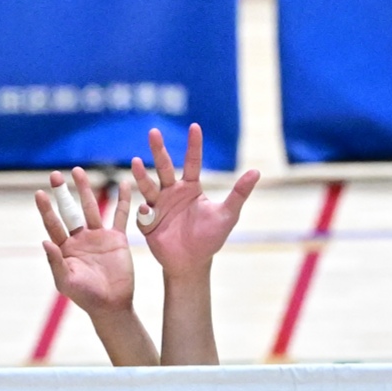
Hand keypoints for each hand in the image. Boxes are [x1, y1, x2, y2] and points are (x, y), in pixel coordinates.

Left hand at [35, 167, 135, 316]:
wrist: (111, 305)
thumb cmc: (86, 296)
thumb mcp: (66, 281)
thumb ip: (56, 261)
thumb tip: (44, 241)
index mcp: (65, 248)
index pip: (53, 224)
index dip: (46, 210)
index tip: (39, 193)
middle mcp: (80, 238)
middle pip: (69, 210)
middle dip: (62, 193)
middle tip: (54, 175)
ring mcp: (98, 237)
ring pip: (91, 208)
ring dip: (85, 190)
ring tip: (78, 171)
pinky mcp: (117, 239)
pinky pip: (120, 215)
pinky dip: (122, 200)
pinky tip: (123, 183)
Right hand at [131, 123, 258, 281]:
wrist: (192, 263)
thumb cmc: (210, 238)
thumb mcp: (227, 215)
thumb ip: (239, 194)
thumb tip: (256, 172)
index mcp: (191, 188)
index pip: (192, 162)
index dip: (193, 146)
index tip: (194, 127)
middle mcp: (172, 192)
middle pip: (164, 167)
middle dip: (158, 150)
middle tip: (153, 131)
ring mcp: (158, 206)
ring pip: (148, 186)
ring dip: (141, 175)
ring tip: (135, 162)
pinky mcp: (148, 222)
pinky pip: (143, 214)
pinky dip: (144, 212)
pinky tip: (147, 210)